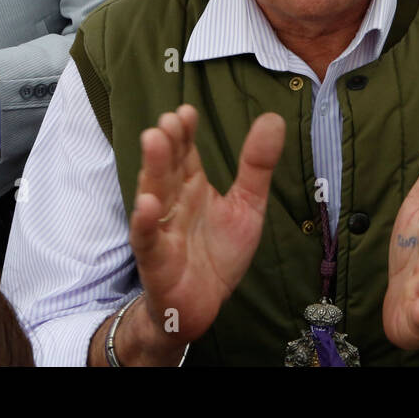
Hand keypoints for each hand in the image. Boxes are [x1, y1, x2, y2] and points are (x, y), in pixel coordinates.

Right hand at [128, 105, 284, 344]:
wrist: (203, 306)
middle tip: (168, 121)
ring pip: (154, 194)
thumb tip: (273, 118)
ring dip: (152, 169)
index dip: (184, 133)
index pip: (185, 153)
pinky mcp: (155, 259)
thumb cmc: (218, 253)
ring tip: (154, 142)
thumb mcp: (247, 205)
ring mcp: (161, 229)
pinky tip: (148, 203)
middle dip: (167, 144)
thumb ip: (257, 165)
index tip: (186, 112)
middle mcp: (173, 202)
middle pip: (167, 168)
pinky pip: (147, 238)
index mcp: (192, 187)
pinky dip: (145, 221)